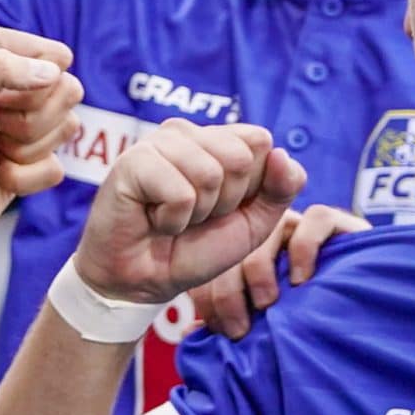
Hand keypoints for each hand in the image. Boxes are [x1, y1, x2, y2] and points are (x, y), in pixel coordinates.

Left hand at [0, 26, 83, 248]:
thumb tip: (53, 71)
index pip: (55, 57)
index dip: (30, 87)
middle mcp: (12, 75)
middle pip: (67, 90)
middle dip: (28, 122)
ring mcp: (27, 114)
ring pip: (67, 127)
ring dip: (26, 151)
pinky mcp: (37, 152)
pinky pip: (57, 165)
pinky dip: (27, 177)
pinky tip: (0, 174)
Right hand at [70, 120, 305, 304]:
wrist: (146, 282)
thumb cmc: (196, 249)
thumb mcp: (254, 223)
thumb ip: (282, 188)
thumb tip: (281, 153)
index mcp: (217, 139)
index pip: (260, 141)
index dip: (251, 187)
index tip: (223, 208)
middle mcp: (187, 133)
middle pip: (239, 156)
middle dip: (224, 202)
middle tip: (194, 215)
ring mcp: (158, 143)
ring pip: (210, 173)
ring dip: (197, 213)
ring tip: (173, 217)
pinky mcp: (132, 162)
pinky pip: (180, 193)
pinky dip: (172, 220)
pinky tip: (153, 220)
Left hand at [191, 203, 372, 337]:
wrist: (367, 321)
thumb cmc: (308, 324)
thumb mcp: (261, 323)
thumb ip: (230, 319)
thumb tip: (193, 334)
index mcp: (244, 250)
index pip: (213, 257)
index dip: (209, 292)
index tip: (214, 329)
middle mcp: (271, 232)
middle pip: (236, 243)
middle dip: (229, 290)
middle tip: (237, 328)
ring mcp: (303, 224)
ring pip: (269, 229)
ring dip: (260, 270)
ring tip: (267, 304)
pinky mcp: (339, 223)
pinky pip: (317, 217)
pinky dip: (305, 248)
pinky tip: (302, 279)